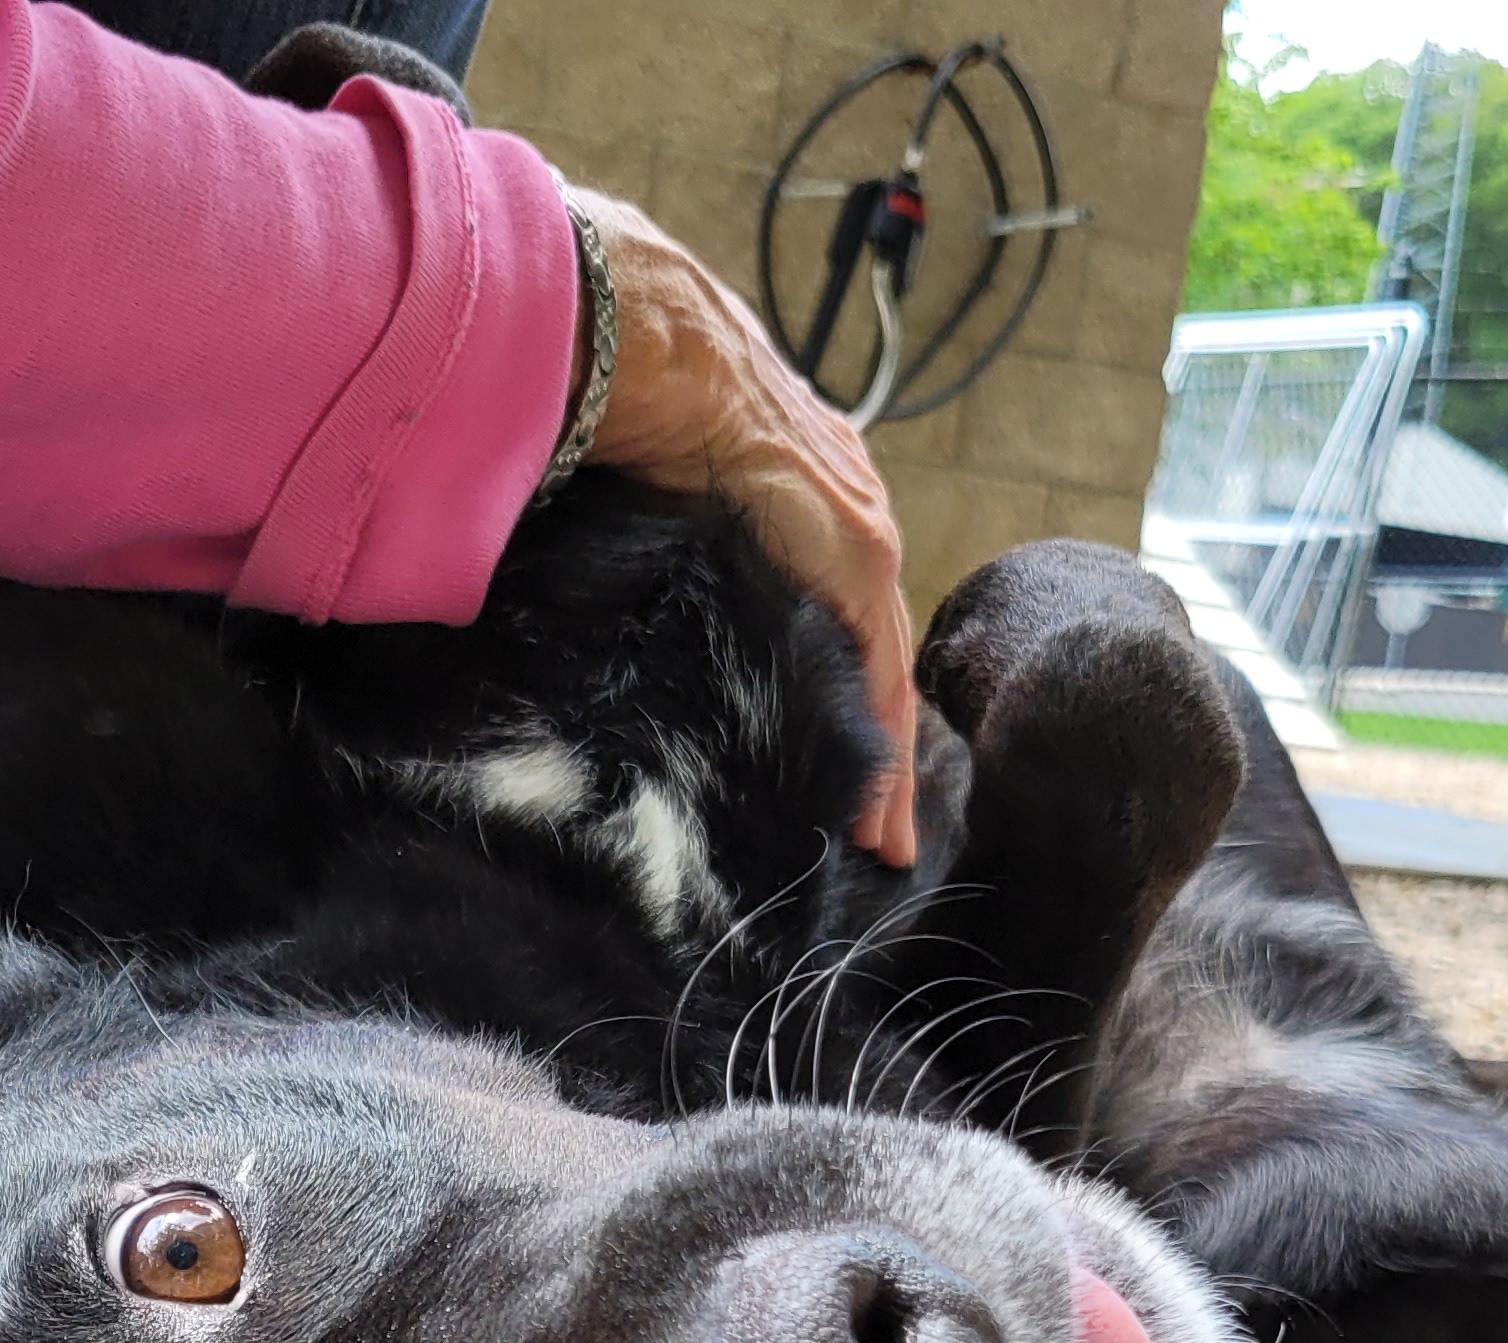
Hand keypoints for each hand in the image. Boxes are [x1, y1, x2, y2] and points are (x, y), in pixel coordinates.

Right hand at [566, 188, 917, 868]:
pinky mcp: (853, 555)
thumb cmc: (639, 396)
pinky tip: (877, 804)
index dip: (849, 697)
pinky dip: (880, 744)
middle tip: (883, 830)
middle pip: (876, 659)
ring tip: (883, 838)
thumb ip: (672, 540)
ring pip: (885, 676)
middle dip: (882, 748)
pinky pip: (876, 674)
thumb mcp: (665, 490)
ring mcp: (860, 535)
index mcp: (808, 497)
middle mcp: (851, 515)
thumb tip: (621, 585)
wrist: (649, 341)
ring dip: (886, 765)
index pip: (842, 619)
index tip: (850, 769)